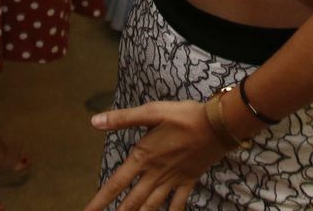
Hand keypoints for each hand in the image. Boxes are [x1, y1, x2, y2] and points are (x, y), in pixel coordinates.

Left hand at [85, 100, 229, 210]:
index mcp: (143, 157)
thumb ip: (123, 118)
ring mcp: (172, 180)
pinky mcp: (188, 181)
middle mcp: (155, 174)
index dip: (99, 201)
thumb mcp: (152, 112)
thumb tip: (94, 121)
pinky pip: (177, 203)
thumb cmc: (185, 116)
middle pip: (131, 202)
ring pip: (151, 206)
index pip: (115, 184)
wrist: (218, 125)